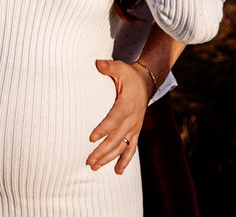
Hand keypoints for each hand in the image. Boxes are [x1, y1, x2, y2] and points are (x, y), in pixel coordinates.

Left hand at [87, 59, 150, 173]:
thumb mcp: (120, 68)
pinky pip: (131, 148)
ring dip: (109, 158)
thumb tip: (98, 63)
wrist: (146, 82)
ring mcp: (135, 127)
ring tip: (94, 167)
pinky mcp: (135, 131)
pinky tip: (117, 171)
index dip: (103, 129)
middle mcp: (133, 119)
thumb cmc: (129, 75)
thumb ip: (109, 67)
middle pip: (116, 138)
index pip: (114, 119)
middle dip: (102, 151)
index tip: (91, 138)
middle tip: (88, 160)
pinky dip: (125, 160)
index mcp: (127, 105)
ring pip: (122, 147)